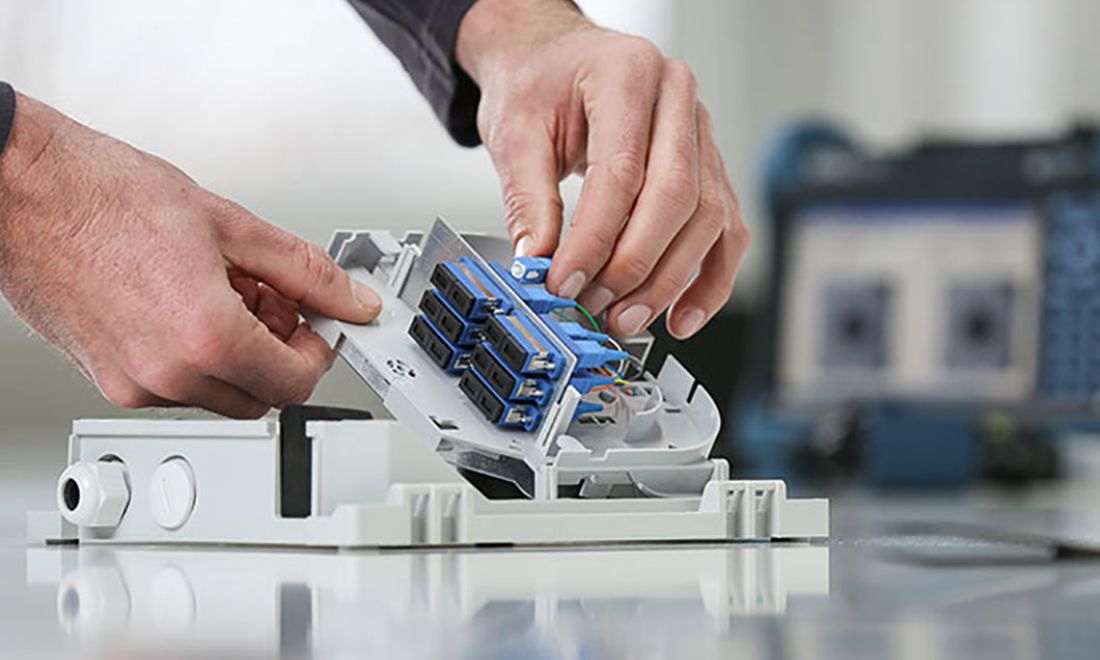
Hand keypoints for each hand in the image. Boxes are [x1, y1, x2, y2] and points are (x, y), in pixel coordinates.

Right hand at [0, 94, 380, 417]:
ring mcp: (132, 383)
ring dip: (237, 354)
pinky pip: (176, 385)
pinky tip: (188, 302)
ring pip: (217, 393)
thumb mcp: (231, 225)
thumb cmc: (104, 197)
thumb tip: (349, 298)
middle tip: (275, 301)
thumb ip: (305, 271)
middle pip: (259, 396)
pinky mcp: (106, 379)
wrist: (23, 191)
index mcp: (204, 336)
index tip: (318, 324)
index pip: (294, 383)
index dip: (317, 352)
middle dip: (278, 353)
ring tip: (223, 290)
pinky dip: (197, 355)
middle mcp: (167, 373)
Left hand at [457, 0, 749, 337]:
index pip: (623, 171)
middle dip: (636, 265)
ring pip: (708, 218)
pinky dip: (707, 279)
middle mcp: (677, 98)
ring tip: (626, 318)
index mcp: (628, 73)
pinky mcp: (709, 167)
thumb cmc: (539, 82)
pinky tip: (681, 316)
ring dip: (669, 281)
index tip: (566, 281)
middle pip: (678, 197)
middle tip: (598, 307)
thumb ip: (527, 199)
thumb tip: (538, 264)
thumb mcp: (515, 131)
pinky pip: (726, 229)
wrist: (554, 59)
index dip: (595, 237)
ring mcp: (702, 132)